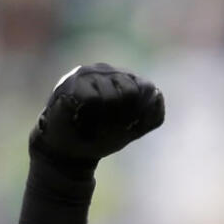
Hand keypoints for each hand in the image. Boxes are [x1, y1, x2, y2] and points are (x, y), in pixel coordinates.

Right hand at [31, 63, 164, 167]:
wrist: (67, 151)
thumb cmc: (100, 137)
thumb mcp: (131, 127)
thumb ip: (149, 113)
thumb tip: (157, 94)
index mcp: (124, 79)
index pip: (147, 89)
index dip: (142, 113)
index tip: (128, 127)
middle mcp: (107, 71)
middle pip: (132, 92)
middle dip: (124, 118)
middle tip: (109, 128)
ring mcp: (88, 74)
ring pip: (112, 97)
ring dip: (105, 121)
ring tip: (93, 125)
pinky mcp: (71, 83)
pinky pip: (93, 100)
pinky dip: (90, 118)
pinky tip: (81, 121)